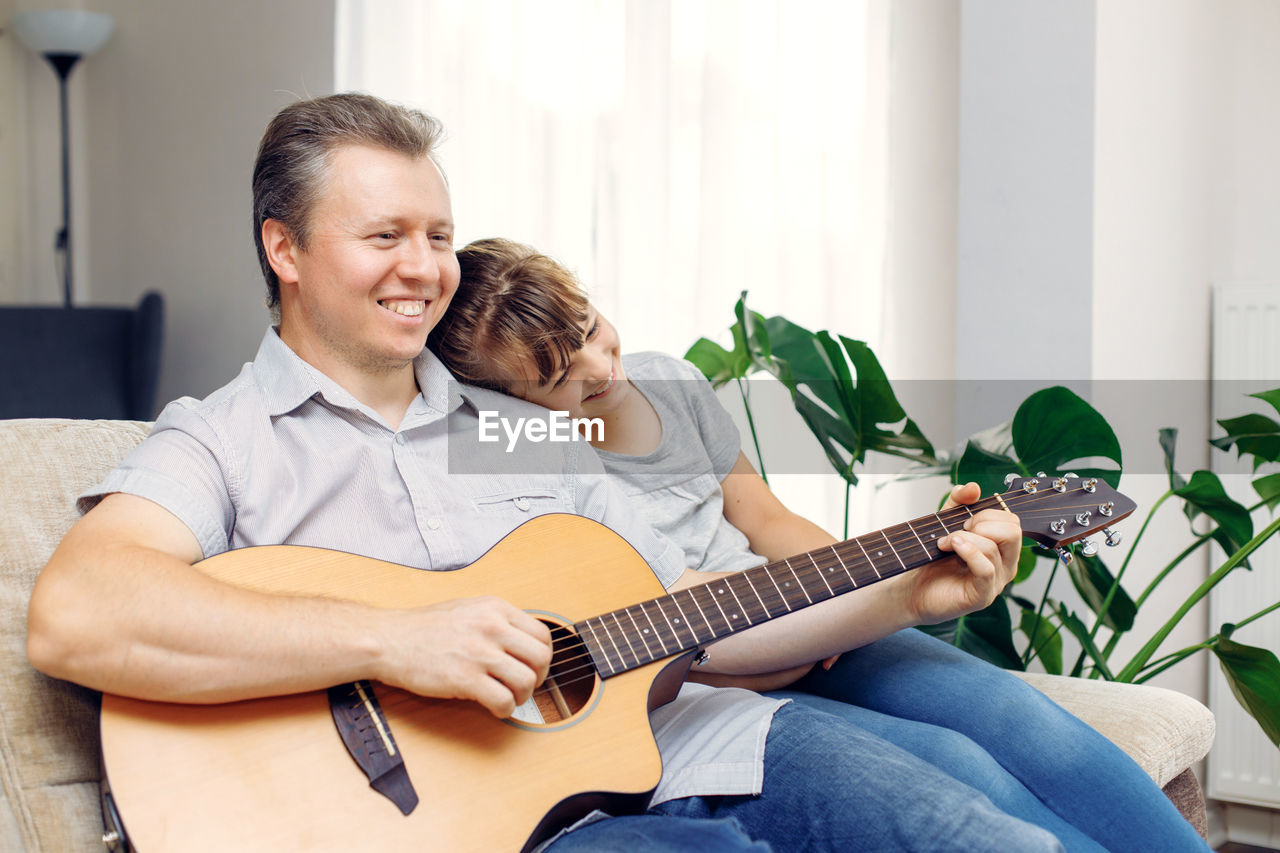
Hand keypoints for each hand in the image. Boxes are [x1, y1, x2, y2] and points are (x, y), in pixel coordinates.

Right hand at [378, 596, 551, 718]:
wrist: (389, 640)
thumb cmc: (423, 627)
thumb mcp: (468, 608)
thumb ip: (497, 620)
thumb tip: (522, 641)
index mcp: (495, 608)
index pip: (542, 634)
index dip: (543, 657)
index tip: (534, 668)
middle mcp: (492, 627)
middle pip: (541, 658)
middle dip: (538, 678)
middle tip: (524, 687)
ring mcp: (479, 653)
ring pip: (527, 681)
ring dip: (522, 696)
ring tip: (508, 698)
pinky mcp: (466, 679)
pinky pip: (503, 701)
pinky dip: (504, 710)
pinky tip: (494, 708)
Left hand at [905, 482, 1021, 624]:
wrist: (914, 589)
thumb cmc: (934, 560)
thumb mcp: (946, 522)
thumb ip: (959, 502)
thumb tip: (973, 487)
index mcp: (1003, 548)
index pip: (1012, 521)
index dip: (988, 513)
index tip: (964, 519)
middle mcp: (1005, 565)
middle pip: (1013, 531)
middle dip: (982, 522)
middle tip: (959, 529)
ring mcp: (996, 582)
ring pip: (994, 548)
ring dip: (964, 537)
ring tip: (944, 542)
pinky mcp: (983, 596)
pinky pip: (986, 568)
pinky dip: (968, 551)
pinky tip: (951, 546)